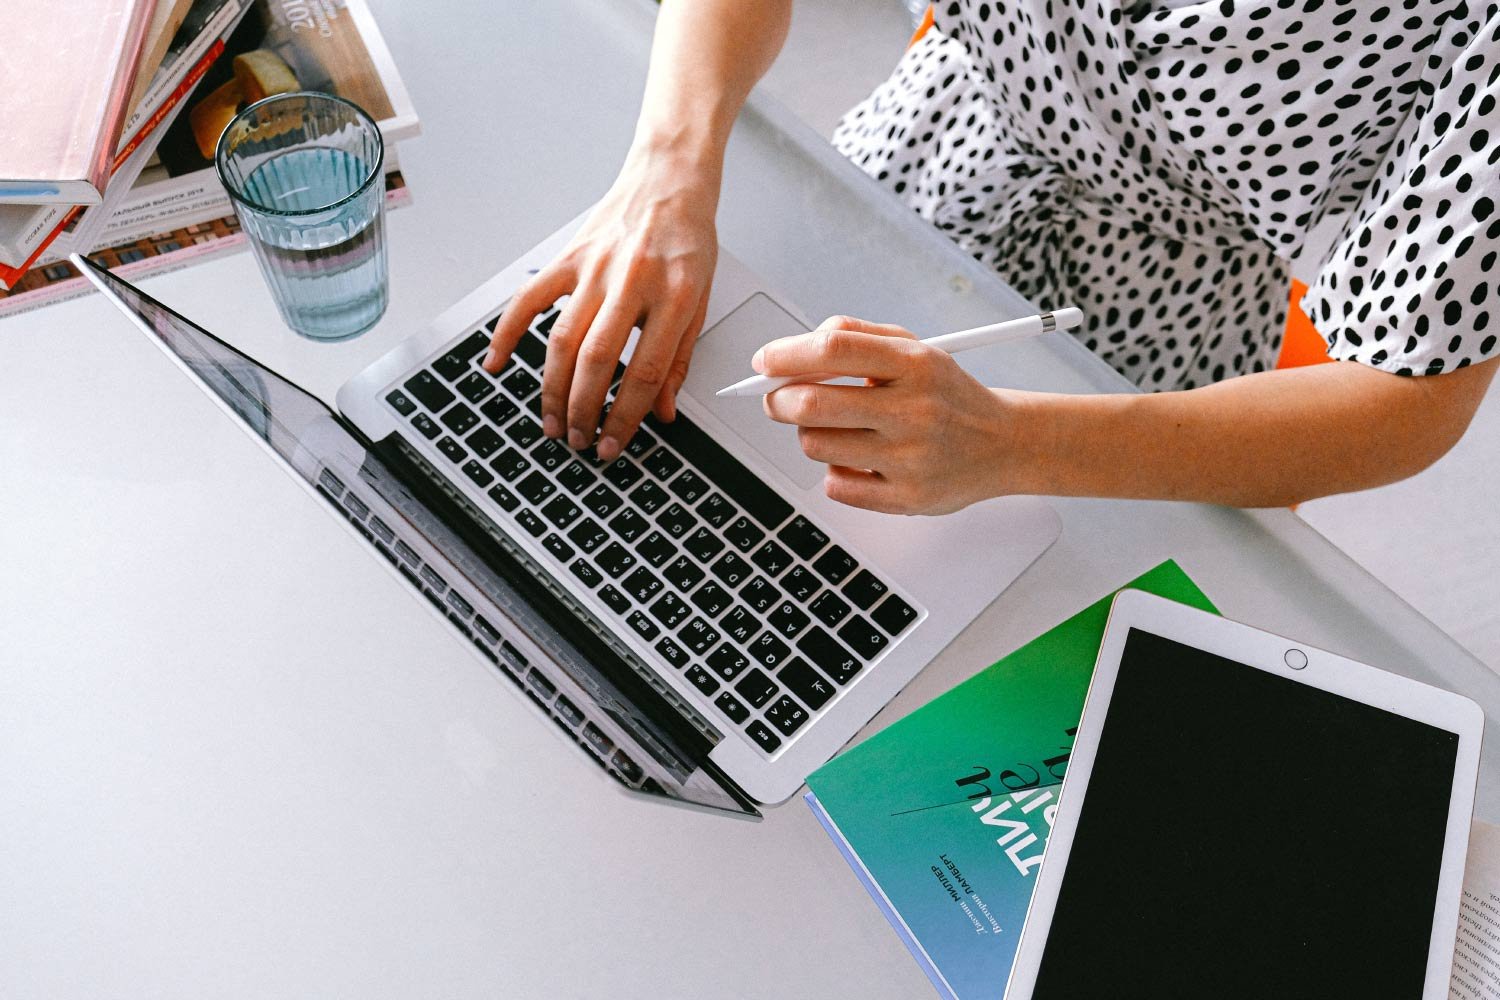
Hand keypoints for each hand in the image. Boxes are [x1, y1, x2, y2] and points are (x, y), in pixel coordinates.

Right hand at [482, 146, 718, 460]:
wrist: (670, 178)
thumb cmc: (688, 238)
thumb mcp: (701, 300)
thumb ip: (678, 358)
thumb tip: (662, 410)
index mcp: (675, 296)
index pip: (644, 372)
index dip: (626, 417)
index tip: (612, 444)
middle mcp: (634, 281)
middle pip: (598, 360)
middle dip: (584, 410)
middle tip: (578, 440)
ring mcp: (597, 268)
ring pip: (562, 339)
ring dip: (553, 388)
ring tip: (552, 421)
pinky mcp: (569, 256)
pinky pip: (530, 300)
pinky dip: (508, 332)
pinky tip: (498, 362)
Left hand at [758, 316, 1015, 514]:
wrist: (1003, 443)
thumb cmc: (945, 393)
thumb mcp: (913, 347)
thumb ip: (856, 336)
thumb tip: (798, 345)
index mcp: (914, 364)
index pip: (832, 350)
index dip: (785, 354)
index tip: (763, 361)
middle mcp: (914, 410)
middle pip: (812, 403)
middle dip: (777, 400)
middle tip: (775, 399)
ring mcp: (910, 458)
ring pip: (815, 444)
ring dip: (809, 434)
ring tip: (833, 428)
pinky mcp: (906, 498)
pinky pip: (835, 485)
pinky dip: (835, 471)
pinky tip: (859, 459)